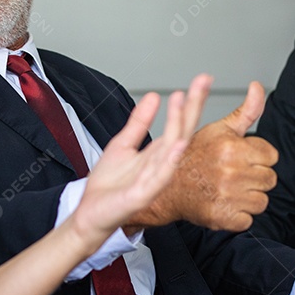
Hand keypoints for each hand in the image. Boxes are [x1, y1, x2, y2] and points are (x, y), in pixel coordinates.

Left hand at [68, 75, 207, 250]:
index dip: (191, 101)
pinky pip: (162, 175)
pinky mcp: (144, 194)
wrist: (91, 214)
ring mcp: (155, 179)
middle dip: (193, 105)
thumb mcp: (122, 144)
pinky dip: (171, 159)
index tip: (202, 80)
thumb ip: (139, 122)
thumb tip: (154, 97)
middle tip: (203, 81)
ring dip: (180, 124)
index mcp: (158, 153)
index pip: (180, 123)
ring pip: (174, 148)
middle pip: (183, 130)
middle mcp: (161, 164)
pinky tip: (178, 144)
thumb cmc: (108, 187)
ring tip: (184, 101)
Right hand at [129, 81, 277, 232]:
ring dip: (248, 197)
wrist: (164, 187)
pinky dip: (238, 215)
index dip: (257, 156)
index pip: (271, 156)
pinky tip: (223, 203)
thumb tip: (257, 87)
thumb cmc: (191, 156)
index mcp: (231, 147)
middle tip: (232, 174)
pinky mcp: (223, 217)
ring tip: (227, 188)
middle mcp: (230, 171)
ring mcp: (227, 196)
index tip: (239, 158)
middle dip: (254, 176)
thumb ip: (246, 110)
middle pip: (269, 178)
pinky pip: (248, 219)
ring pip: (261, 200)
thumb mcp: (219, 128)